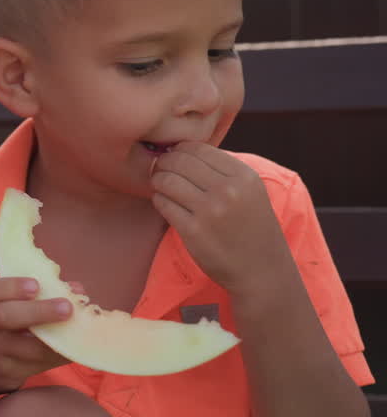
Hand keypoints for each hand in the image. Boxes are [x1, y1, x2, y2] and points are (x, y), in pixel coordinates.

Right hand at [0, 277, 71, 404]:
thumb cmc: (0, 329)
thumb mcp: (4, 307)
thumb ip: (36, 295)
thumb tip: (76, 290)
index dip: (11, 286)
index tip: (36, 285)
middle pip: (5, 316)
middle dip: (38, 311)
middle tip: (67, 307)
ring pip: (27, 348)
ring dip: (57, 339)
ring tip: (78, 330)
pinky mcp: (8, 373)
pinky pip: (39, 365)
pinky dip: (60, 355)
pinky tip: (74, 348)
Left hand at [151, 142, 291, 296]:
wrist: (262, 271)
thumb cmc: (252, 228)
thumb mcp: (250, 192)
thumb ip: (222, 171)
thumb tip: (182, 149)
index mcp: (243, 176)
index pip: (197, 148)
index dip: (178, 150)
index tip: (173, 157)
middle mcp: (228, 190)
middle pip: (178, 161)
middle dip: (164, 163)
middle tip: (160, 170)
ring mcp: (210, 210)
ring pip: (166, 180)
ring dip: (158, 181)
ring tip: (161, 187)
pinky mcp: (193, 230)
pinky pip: (163, 203)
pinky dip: (159, 200)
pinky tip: (165, 204)